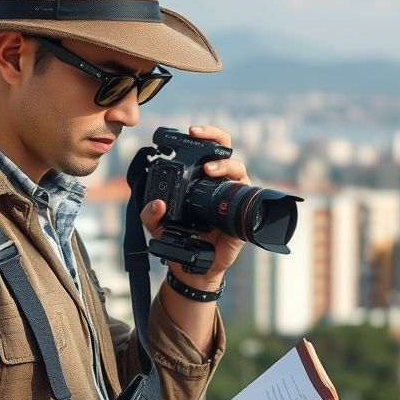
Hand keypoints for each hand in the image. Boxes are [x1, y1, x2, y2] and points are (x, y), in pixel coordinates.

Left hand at [140, 125, 247, 291]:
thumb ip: (150, 214)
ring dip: (225, 165)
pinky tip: (232, 191)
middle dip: (214, 137)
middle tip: (198, 135)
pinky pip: (249, 198)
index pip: (207, 149)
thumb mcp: (158, 226)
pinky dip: (242, 191)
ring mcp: (233, 197)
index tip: (190, 131)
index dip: (203, 136)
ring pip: (239, 169)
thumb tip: (157, 203)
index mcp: (202, 180)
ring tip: (209, 170)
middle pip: (226, 149)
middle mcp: (220, 183)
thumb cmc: (180, 240)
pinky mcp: (242, 214)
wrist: (195, 268)